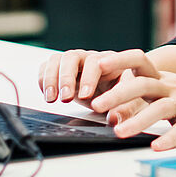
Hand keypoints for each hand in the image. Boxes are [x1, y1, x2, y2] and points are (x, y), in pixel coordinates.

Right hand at [37, 48, 157, 104]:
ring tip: (52, 99)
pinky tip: (47, 94)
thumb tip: (114, 119)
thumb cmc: (126, 94)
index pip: (96, 62)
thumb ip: (124, 110)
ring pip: (57, 61)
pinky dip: (43, 79)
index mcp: (109, 61)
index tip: (85, 96)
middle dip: (66, 78)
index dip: (89, 77)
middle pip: (72, 57)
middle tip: (65, 98)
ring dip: (51, 79)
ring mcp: (74, 62)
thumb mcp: (131, 101)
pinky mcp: (61, 69)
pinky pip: (47, 67)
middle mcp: (89, 58)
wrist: (116, 94)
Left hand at [91, 69, 175, 151]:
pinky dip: (169, 138)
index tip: (98, 64)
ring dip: (138, 120)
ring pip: (160, 108)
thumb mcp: (174, 87)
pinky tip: (156, 147)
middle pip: (143, 85)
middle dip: (118, 94)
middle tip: (97, 105)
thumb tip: (114, 105)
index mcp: (165, 79)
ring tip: (120, 132)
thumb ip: (148, 94)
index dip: (119, 61)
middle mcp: (174, 88)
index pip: (139, 61)